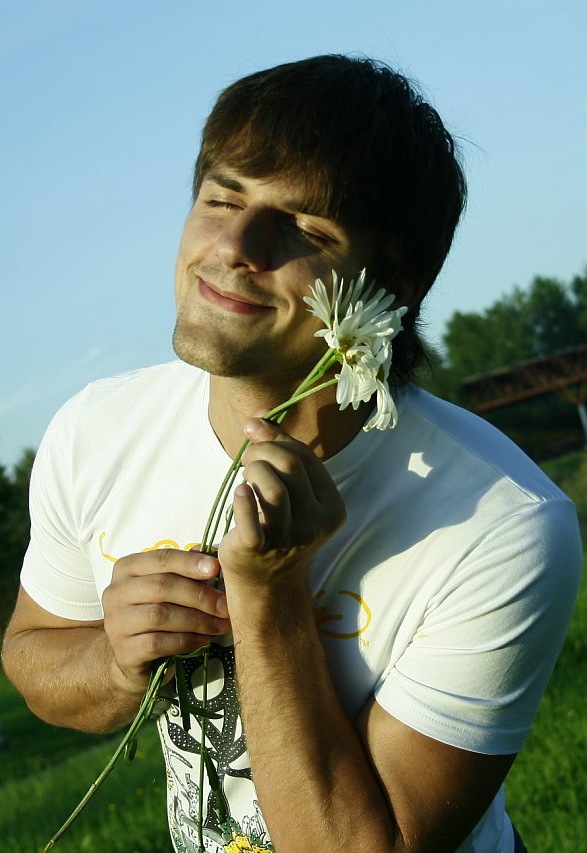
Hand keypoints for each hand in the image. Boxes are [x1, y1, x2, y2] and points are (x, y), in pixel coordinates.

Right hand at [102, 549, 229, 694]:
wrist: (131, 657)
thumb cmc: (155, 613)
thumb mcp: (166, 588)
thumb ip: (185, 570)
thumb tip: (213, 555)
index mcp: (126, 569)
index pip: (160, 559)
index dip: (189, 562)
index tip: (215, 569)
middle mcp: (115, 592)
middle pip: (161, 587)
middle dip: (199, 596)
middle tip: (225, 606)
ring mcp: (115, 623)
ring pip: (160, 615)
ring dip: (197, 620)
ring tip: (220, 625)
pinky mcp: (123, 651)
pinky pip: (158, 643)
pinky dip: (186, 641)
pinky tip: (203, 641)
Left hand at [218, 418, 345, 593]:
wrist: (266, 586)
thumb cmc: (278, 530)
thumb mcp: (292, 494)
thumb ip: (281, 454)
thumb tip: (259, 415)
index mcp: (331, 507)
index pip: (306, 457)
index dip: (276, 436)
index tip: (253, 429)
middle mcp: (316, 523)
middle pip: (290, 466)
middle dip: (262, 451)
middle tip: (248, 458)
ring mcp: (289, 538)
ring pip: (272, 486)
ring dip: (252, 470)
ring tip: (244, 476)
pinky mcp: (259, 549)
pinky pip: (250, 516)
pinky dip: (242, 498)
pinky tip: (239, 493)